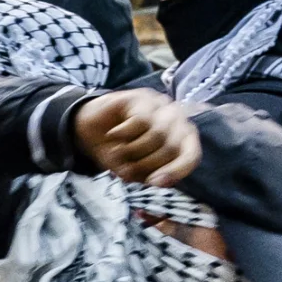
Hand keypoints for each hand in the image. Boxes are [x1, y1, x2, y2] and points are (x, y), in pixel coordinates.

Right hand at [72, 90, 200, 186]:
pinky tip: (112, 135)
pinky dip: (122, 134)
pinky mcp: (142, 98)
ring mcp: (160, 106)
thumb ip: (148, 175)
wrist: (90, 129)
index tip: (154, 183)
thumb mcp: (134, 170)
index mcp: (181, 139)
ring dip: (133, 150)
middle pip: (172, 147)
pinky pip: (139, 121)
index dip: (175, 171)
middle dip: (146, 163)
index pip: (191, 156)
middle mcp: (176, 120)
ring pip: (157, 134)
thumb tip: (158, 181)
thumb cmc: (118, 149)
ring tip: (118, 151)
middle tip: (127, 167)